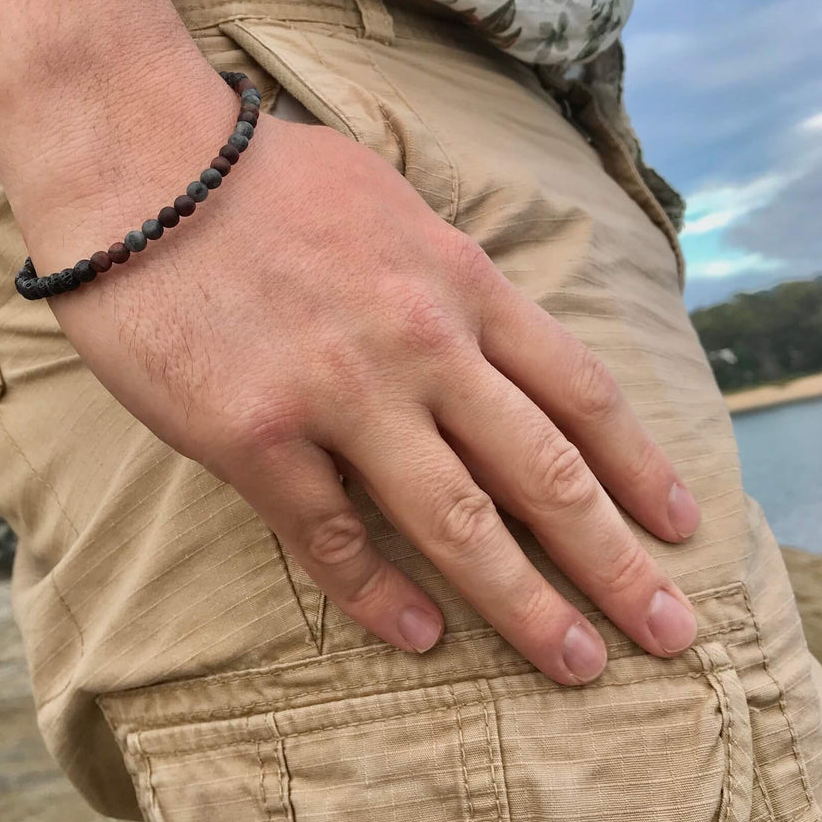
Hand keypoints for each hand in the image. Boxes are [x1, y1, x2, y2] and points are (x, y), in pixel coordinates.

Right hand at [21, 103, 699, 685]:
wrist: (142, 158)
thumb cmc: (262, 176)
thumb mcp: (391, 202)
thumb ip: (446, 273)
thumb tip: (481, 330)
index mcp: (457, 281)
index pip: (578, 391)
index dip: (640, 466)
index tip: (680, 523)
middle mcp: (419, 342)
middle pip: (544, 473)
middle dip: (615, 560)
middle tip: (667, 629)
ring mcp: (339, 392)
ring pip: (456, 522)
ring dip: (524, 604)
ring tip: (575, 662)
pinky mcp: (255, 435)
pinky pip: (332, 537)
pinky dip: (380, 597)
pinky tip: (420, 636)